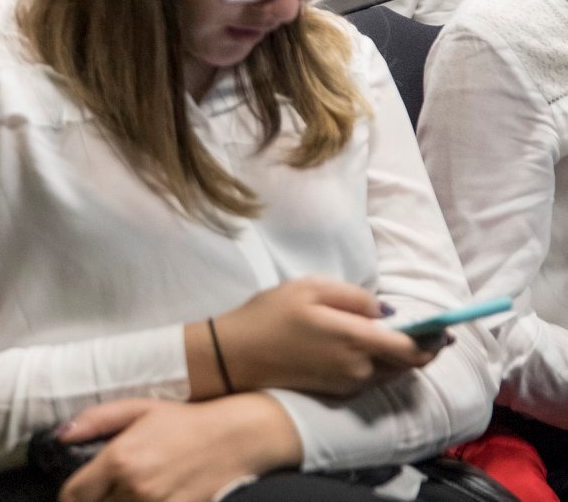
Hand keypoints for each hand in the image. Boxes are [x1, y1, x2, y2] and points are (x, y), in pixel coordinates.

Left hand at [58, 395, 301, 501]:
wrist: (235, 438)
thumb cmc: (184, 421)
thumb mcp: (137, 408)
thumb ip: (94, 421)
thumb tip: (60, 435)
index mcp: (119, 459)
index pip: (74, 494)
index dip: (68, 498)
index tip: (71, 496)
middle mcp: (136, 487)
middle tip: (96, 495)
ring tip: (120, 495)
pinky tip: (143, 499)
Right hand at [205, 277, 437, 397]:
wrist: (234, 356)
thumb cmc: (269, 315)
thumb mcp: (309, 288)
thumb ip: (355, 297)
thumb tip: (386, 312)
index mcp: (357, 340)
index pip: (414, 348)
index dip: (435, 340)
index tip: (446, 328)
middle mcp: (360, 368)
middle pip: (407, 363)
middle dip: (422, 348)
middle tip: (427, 330)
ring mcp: (349, 384)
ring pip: (390, 371)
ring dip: (398, 355)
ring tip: (393, 335)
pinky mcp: (337, 392)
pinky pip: (369, 377)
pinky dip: (377, 363)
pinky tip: (362, 347)